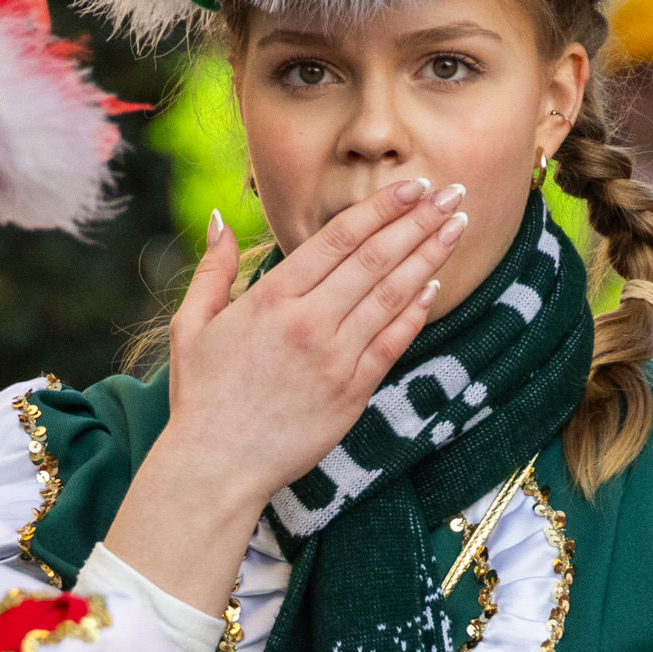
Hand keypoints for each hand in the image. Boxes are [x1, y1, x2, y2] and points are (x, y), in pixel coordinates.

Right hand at [97, 179, 472, 616]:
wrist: (217, 466)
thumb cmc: (201, 396)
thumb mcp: (193, 324)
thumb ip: (214, 269)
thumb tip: (219, 220)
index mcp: (272, 298)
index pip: (339, 238)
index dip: (381, 207)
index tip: (413, 185)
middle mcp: (309, 322)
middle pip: (376, 258)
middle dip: (420, 221)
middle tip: (454, 192)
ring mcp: (335, 358)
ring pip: (393, 295)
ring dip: (430, 256)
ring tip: (459, 226)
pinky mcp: (353, 393)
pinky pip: (393, 343)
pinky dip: (416, 311)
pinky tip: (435, 285)